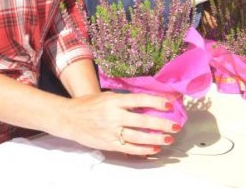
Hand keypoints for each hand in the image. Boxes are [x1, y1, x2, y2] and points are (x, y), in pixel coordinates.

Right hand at [55, 91, 178, 155]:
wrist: (70, 117)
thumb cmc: (90, 104)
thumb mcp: (109, 96)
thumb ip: (127, 99)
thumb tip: (150, 101)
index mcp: (114, 100)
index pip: (139, 100)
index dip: (156, 102)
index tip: (169, 105)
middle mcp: (114, 116)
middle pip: (142, 121)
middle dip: (161, 124)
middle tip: (175, 125)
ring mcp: (111, 131)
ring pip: (138, 137)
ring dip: (156, 139)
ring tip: (169, 138)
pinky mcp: (108, 144)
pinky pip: (129, 149)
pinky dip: (143, 150)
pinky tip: (154, 148)